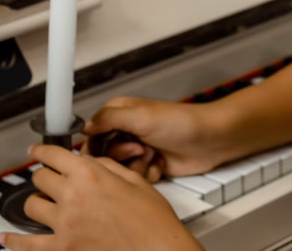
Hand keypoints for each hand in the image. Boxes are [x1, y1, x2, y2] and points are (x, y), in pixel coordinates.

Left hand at [0, 144, 203, 250]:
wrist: (159, 250)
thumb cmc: (152, 220)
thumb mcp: (135, 180)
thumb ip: (107, 167)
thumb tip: (92, 163)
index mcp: (90, 174)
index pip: (54, 154)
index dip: (42, 150)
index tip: (37, 150)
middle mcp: (72, 197)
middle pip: (40, 178)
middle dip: (44, 175)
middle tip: (50, 177)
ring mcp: (64, 227)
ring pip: (32, 206)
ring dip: (38, 202)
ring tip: (43, 203)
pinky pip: (27, 245)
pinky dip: (13, 240)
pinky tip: (6, 237)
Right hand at [82, 97, 226, 180]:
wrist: (208, 140)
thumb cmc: (179, 122)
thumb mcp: (140, 116)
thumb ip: (108, 119)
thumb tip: (83, 126)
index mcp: (121, 113)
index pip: (93, 133)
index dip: (97, 146)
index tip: (106, 150)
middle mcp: (128, 130)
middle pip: (105, 155)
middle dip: (121, 157)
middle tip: (140, 149)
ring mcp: (139, 148)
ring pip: (120, 170)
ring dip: (136, 167)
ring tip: (152, 156)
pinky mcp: (150, 165)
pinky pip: (136, 179)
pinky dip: (148, 174)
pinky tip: (160, 164)